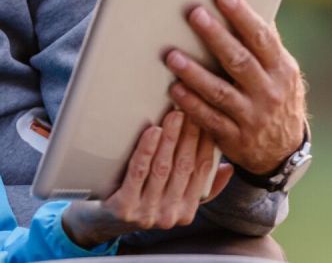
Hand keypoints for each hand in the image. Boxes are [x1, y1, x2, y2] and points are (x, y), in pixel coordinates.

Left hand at [60, 110, 231, 247]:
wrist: (104, 222)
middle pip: (183, 166)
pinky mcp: (125, 207)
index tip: (207, 119)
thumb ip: (202, 187)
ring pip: (163, 167)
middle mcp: (170, 215)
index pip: (202, 171)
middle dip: (189, 134)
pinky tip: (153, 132)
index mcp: (186, 211)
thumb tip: (227, 167)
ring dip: (171, 138)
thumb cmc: (142, 201)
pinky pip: (138, 173)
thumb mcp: (175, 198)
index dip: (205, 143)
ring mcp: (147, 212)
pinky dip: (146, 150)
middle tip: (190, 109)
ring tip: (174, 115)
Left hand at [165, 0, 306, 175]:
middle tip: (194, 14)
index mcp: (282, 70)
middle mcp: (269, 92)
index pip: (262, 38)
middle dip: (216, 37)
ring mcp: (252, 117)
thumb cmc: (277, 97)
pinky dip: (190, 103)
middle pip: (239, 61)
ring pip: (220, 92)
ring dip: (194, 73)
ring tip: (172, 55)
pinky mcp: (234, 137)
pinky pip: (208, 118)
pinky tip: (174, 88)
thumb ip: (265, 45)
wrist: (284, 152)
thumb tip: (251, 5)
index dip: (243, 16)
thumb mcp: (282, 72)